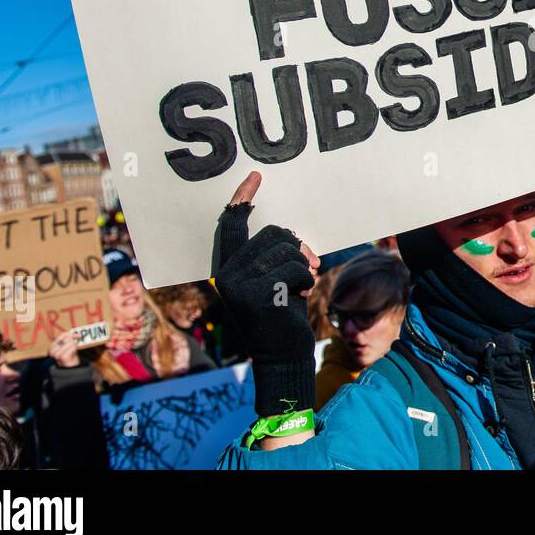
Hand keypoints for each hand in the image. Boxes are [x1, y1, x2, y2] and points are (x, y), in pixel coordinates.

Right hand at [48, 330, 79, 368]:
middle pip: (66, 339)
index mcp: (52, 347)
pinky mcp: (63, 357)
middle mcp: (52, 351)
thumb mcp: (67, 347)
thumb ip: (68, 340)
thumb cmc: (69, 357)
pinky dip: (75, 349)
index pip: (62, 336)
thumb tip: (77, 334)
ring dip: (74, 346)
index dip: (71, 334)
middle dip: (73, 342)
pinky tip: (73, 353)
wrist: (70, 369)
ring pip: (70, 342)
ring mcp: (57, 354)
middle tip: (74, 347)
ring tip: (72, 352)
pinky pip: (72, 347)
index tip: (79, 335)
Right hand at [213, 171, 319, 415]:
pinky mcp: (257, 295)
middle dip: (298, 249)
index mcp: (228, 267)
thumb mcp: (276, 280)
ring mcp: (239, 285)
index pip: (234, 226)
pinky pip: (296, 269)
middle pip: (274, 234)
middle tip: (306, 271)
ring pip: (289, 250)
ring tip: (300, 288)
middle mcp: (227, 274)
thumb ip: (276, 257)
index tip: (255, 177)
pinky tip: (300, 298)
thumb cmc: (282, 315)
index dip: (243, 200)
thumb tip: (295, 240)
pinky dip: (306, 281)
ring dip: (304, 268)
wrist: (282, 356)